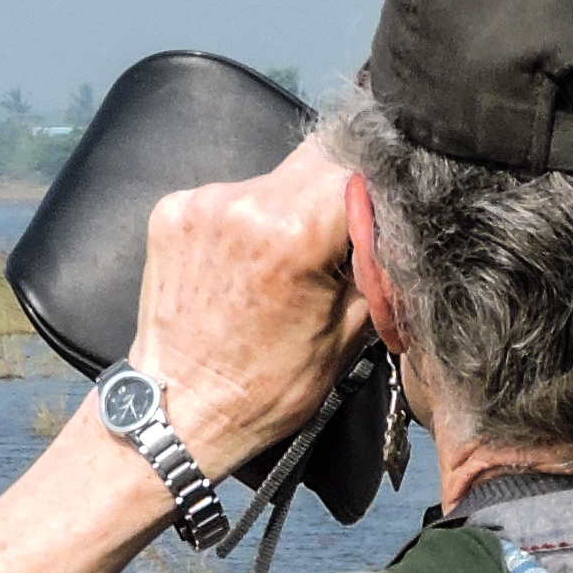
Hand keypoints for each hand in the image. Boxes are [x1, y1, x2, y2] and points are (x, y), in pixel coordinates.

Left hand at [126, 141, 368, 472]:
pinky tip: (246, 264)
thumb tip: (401, 226)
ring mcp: (200, 203)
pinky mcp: (171, 210)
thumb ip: (377, 267)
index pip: (359, 171)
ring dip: (291, 209)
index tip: (385, 222)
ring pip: (274, 179)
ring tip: (286, 263)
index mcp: (293, 233)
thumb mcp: (350, 332)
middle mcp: (243, 203)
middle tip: (341, 241)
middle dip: (337, 196)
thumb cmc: (268, 386)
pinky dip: (249, 220)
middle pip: (316, 162)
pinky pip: (232, 195)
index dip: (380, 194)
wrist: (181, 409)